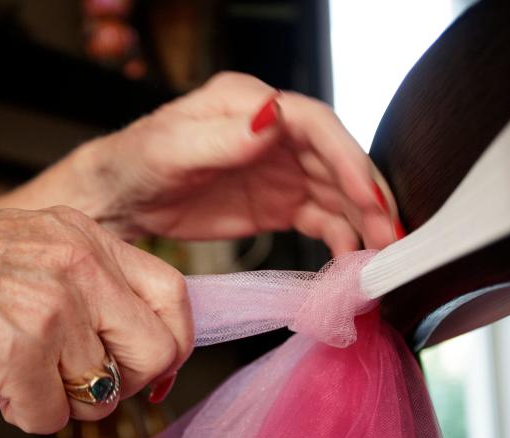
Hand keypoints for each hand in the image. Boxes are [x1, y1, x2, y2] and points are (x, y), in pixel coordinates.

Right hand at [0, 204, 192, 433]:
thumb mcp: (38, 243)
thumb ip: (91, 281)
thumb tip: (132, 344)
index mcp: (90, 240)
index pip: (174, 297)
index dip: (172, 345)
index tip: (152, 371)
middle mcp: (81, 270)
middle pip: (154, 355)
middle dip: (123, 386)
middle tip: (80, 385)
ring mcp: (51, 311)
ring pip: (99, 398)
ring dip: (59, 400)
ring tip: (19, 373)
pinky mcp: (16, 353)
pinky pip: (48, 419)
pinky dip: (22, 414)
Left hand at [87, 72, 397, 253]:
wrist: (120, 201)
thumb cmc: (136, 162)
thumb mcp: (170, 148)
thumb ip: (221, 137)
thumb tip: (271, 121)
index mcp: (250, 103)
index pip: (315, 124)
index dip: (346, 157)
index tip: (365, 194)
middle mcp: (275, 133)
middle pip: (336, 160)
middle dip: (366, 197)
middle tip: (389, 235)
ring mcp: (281, 170)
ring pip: (336, 193)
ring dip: (362, 222)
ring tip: (379, 257)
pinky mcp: (279, 204)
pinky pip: (321, 219)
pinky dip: (340, 239)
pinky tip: (350, 261)